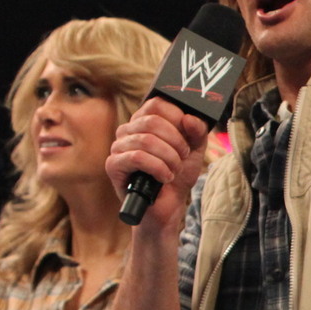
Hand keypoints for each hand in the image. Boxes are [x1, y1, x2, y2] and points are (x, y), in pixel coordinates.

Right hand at [107, 102, 209, 229]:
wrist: (168, 205)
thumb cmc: (178, 174)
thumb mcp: (194, 149)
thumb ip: (197, 131)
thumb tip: (189, 118)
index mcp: (145, 121)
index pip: (156, 104)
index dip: (177, 117)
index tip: (187, 135)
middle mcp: (128, 130)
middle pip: (153, 121)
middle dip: (176, 141)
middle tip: (183, 156)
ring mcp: (118, 146)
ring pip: (146, 140)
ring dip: (169, 157)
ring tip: (174, 170)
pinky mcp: (113, 164)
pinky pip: (137, 157)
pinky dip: (158, 168)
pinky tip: (165, 177)